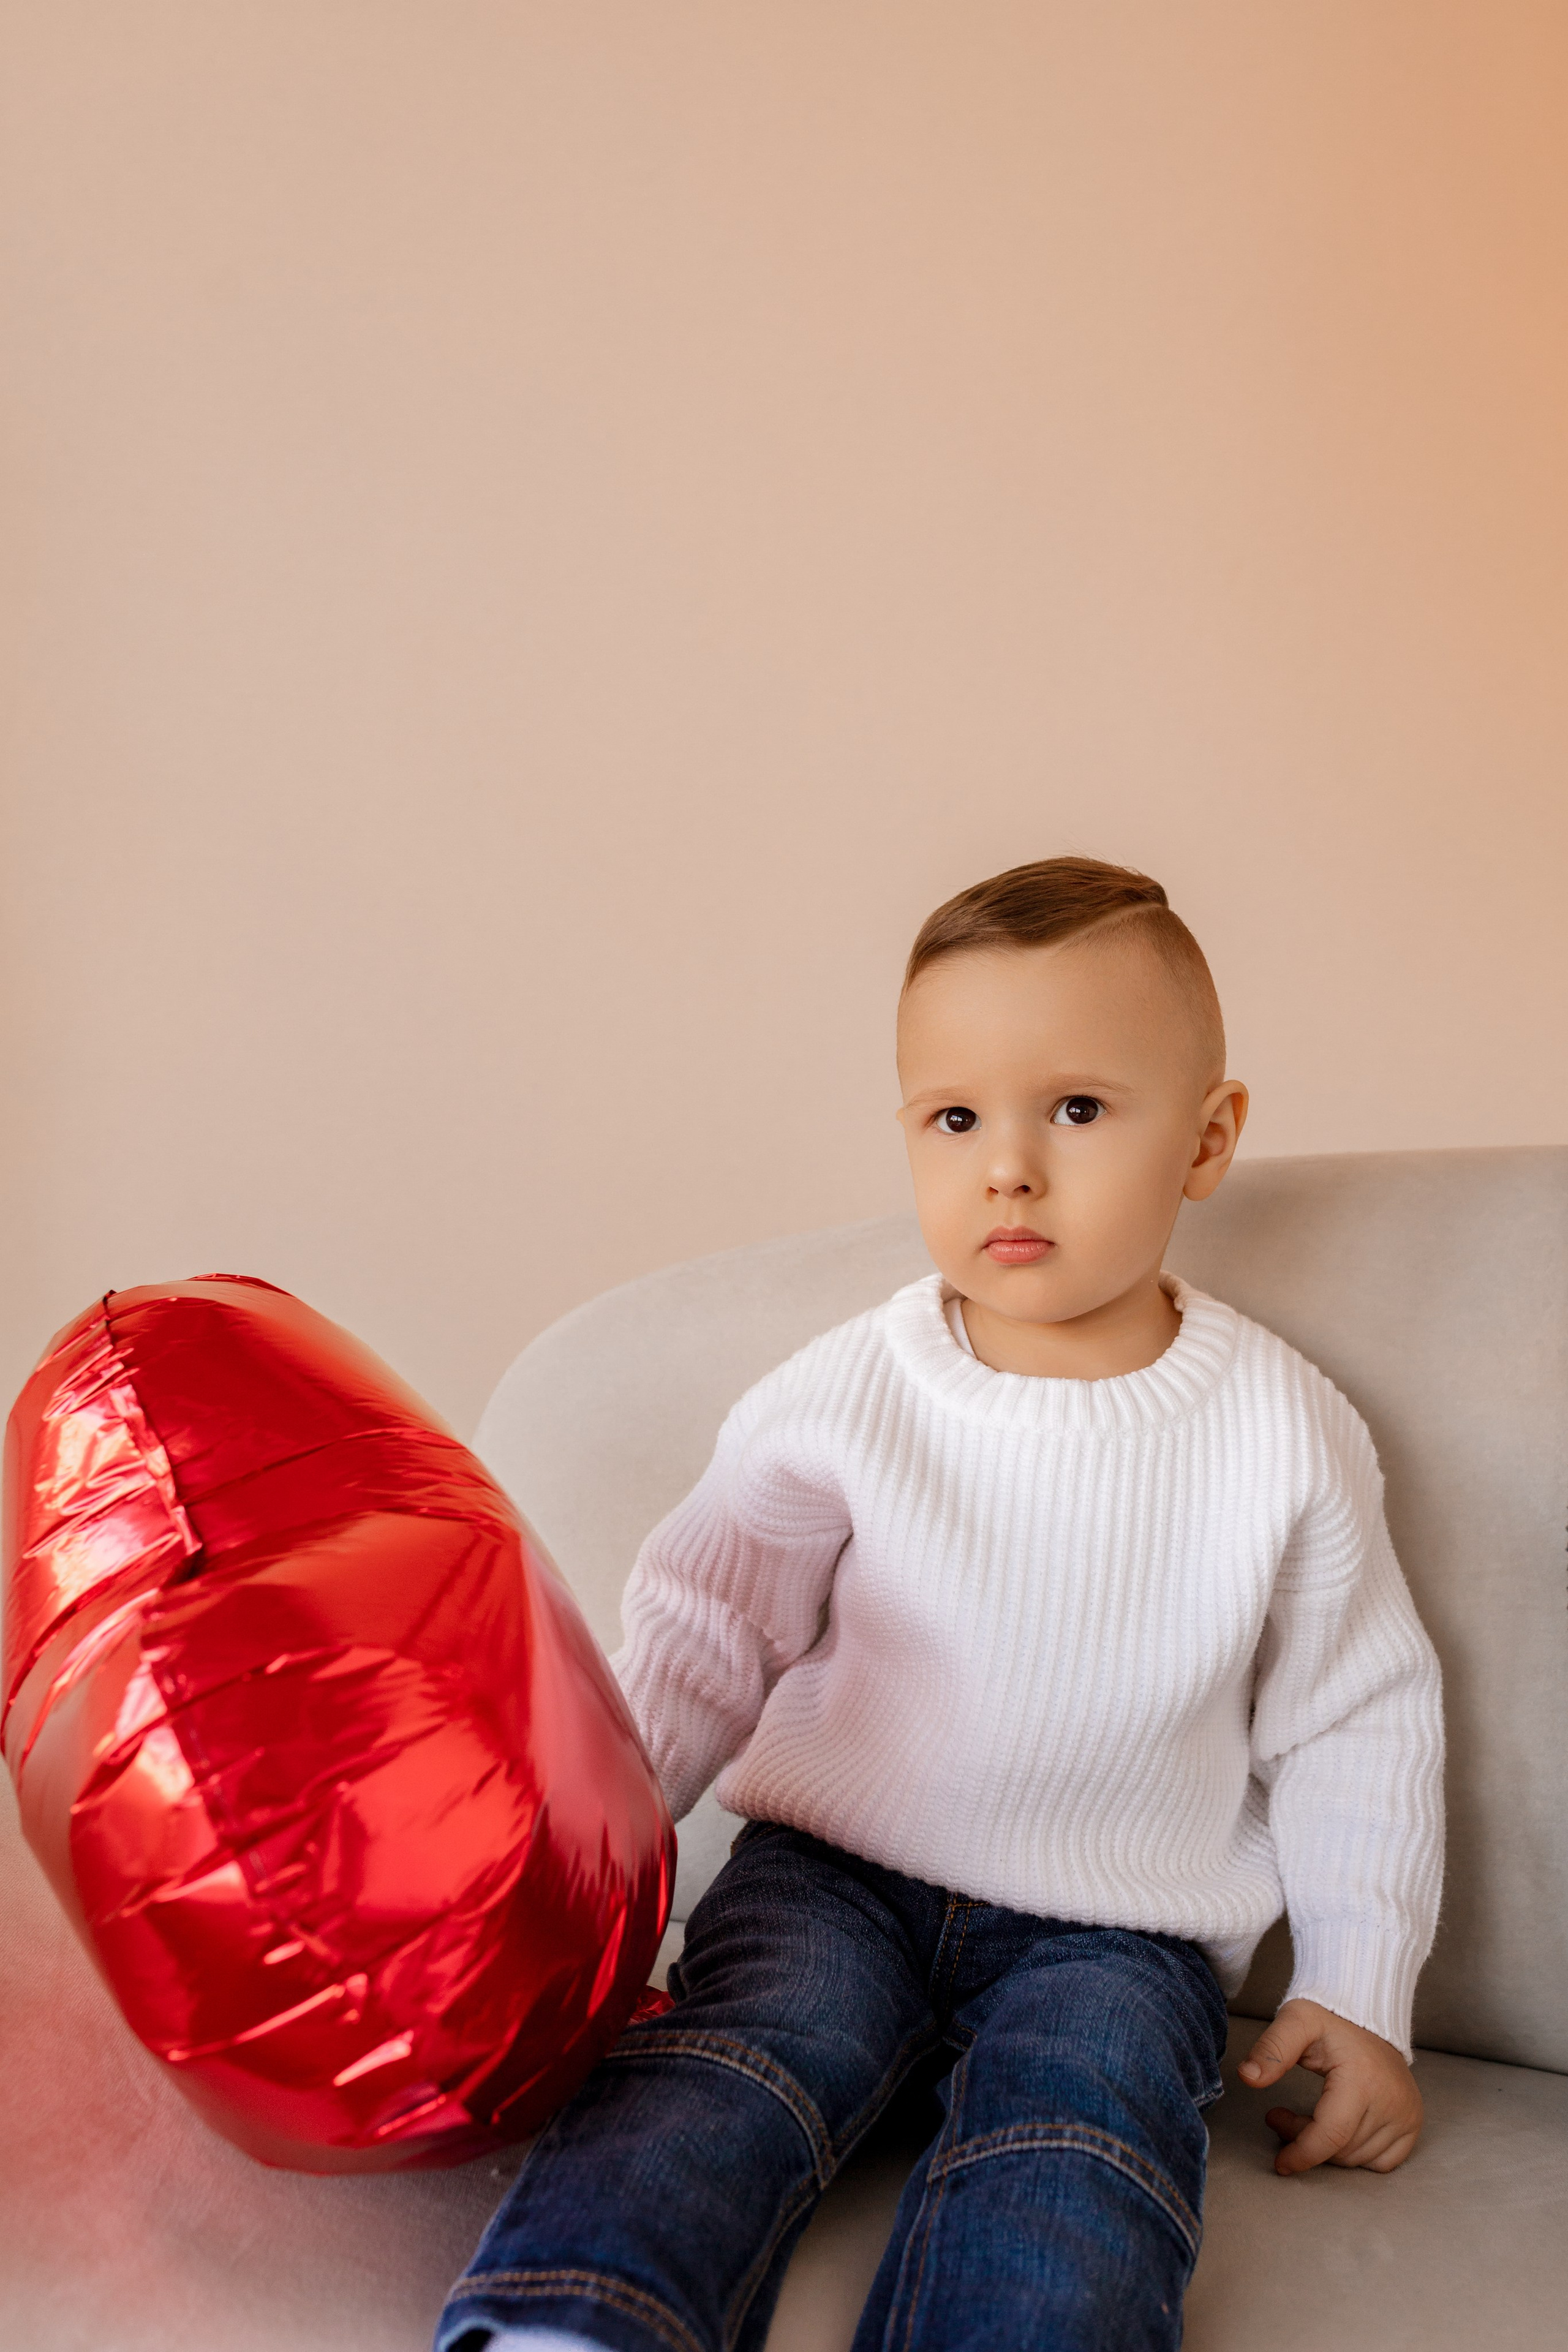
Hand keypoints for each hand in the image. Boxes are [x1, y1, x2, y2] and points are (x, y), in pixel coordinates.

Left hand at [1239, 1998, 1422, 2174]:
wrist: (1367, 2014)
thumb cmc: (1329, 2018)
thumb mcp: (1295, 2022)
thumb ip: (1271, 2050)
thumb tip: (1247, 2077)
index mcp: (1363, 2079)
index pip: (1331, 2135)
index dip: (1302, 2154)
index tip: (1280, 2162)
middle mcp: (1392, 2102)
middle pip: (1340, 2149)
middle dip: (1305, 2142)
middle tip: (1281, 2117)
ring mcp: (1407, 2115)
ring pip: (1358, 2159)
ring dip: (1327, 2149)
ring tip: (1308, 2117)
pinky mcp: (1412, 2124)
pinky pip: (1382, 2163)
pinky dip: (1355, 2154)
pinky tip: (1339, 2129)